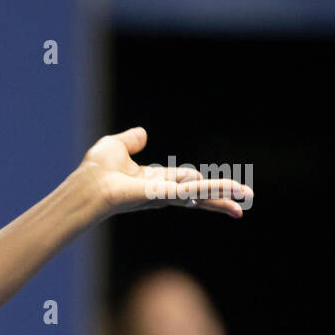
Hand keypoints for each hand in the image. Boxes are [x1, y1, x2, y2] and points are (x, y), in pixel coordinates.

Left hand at [69, 127, 253, 221]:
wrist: (89, 184)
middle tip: (242, 201)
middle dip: (219, 197)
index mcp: (153, 180)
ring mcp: (165, 195)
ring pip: (200, 195)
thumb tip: (142, 134)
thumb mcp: (116, 146)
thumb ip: (131, 140)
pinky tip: (234, 195)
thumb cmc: (96, 170)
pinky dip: (215, 191)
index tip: (211, 183)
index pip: (184, 182)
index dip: (200, 183)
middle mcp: (162, 191)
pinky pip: (195, 192)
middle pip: (197, 194)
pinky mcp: (166, 195)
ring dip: (224, 196)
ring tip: (245, 201)